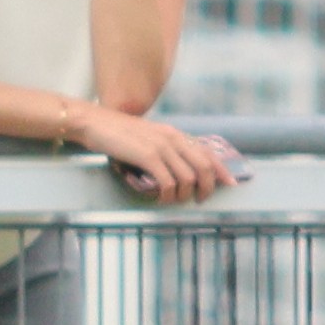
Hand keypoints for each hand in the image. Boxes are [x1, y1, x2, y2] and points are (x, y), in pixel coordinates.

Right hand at [80, 106, 240, 204]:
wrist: (94, 122)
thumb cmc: (115, 133)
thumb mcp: (145, 138)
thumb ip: (161, 149)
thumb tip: (169, 171)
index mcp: (175, 134)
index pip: (207, 152)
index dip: (222, 169)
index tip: (229, 184)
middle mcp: (173, 138)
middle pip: (204, 166)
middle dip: (207, 188)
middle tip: (200, 200)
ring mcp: (162, 146)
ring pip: (188, 177)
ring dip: (183, 195)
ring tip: (172, 201)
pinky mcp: (148, 156)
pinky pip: (168, 181)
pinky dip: (167, 194)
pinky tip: (160, 198)